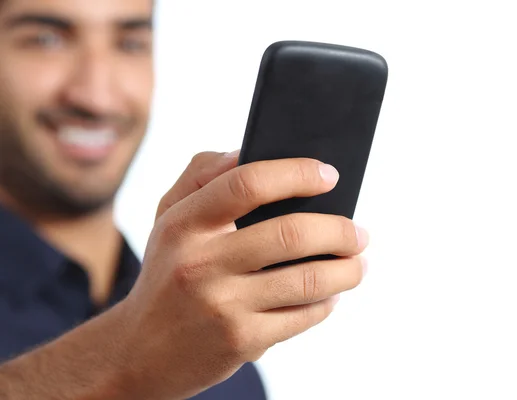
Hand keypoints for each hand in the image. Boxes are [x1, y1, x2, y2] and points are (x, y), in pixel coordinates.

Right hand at [119, 151, 368, 399]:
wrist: (140, 352)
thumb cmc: (167, 274)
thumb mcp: (168, 218)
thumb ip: (202, 175)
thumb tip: (247, 152)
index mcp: (184, 224)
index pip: (247, 184)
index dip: (296, 173)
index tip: (329, 176)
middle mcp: (201, 263)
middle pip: (291, 234)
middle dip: (340, 231)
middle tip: (359, 232)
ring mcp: (223, 305)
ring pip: (308, 280)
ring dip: (347, 271)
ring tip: (358, 264)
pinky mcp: (241, 341)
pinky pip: (302, 317)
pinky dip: (327, 304)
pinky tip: (330, 296)